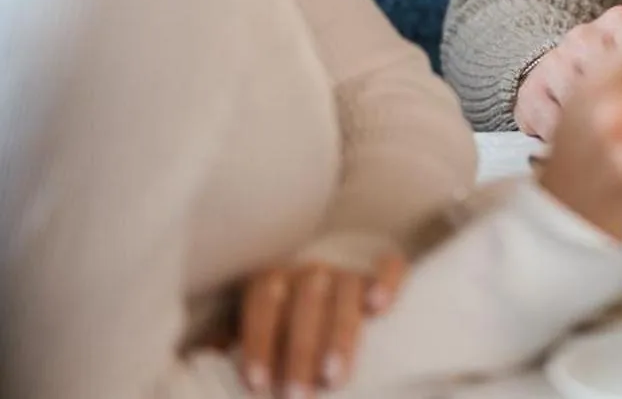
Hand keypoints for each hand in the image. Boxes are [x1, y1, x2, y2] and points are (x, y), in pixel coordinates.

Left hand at [234, 252, 404, 396]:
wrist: (322, 288)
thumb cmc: (281, 319)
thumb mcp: (248, 325)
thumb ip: (230, 340)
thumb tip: (201, 361)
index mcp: (272, 279)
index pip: (262, 304)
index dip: (259, 342)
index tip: (257, 384)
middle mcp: (310, 270)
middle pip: (306, 304)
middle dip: (300, 353)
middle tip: (298, 396)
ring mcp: (347, 269)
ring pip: (347, 291)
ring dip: (339, 336)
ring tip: (334, 377)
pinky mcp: (381, 271)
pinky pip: (390, 266)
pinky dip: (386, 281)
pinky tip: (379, 306)